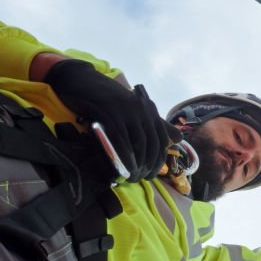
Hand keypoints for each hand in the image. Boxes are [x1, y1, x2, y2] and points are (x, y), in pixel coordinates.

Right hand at [45, 59, 179, 181]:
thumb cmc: (107, 100)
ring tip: (132, 177)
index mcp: (148, 109)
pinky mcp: (110, 112)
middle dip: (149, 164)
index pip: (161, 139)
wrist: (82, 82)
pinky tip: (124, 168)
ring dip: (137, 164)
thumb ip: (156, 124)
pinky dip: (124, 156)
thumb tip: (178, 138)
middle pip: (151, 143)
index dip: (159, 159)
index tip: (153, 174)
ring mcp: (127, 110)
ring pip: (138, 142)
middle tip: (141, 178)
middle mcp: (141, 109)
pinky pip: (121, 138)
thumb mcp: (133, 111)